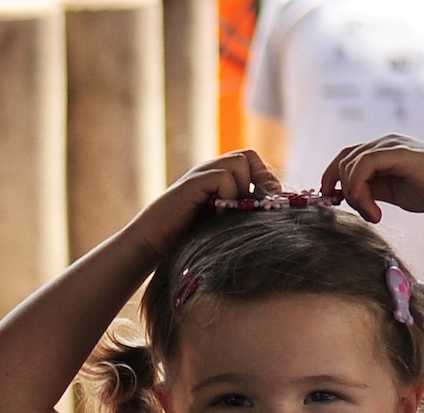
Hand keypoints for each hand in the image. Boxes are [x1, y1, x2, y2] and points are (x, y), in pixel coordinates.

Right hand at [130, 149, 282, 257]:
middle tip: (255, 206)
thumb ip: (240, 211)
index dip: (265, 180)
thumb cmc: (184, 240)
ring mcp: (200, 174)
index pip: (252, 162)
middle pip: (248, 155)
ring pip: (239, 161)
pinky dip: (228, 195)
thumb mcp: (221, 223)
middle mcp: (209, 170)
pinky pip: (224, 177)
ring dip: (243, 188)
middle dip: (259, 180)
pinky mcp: (193, 183)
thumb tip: (273, 209)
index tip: (268, 205)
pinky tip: (217, 215)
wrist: (149, 245)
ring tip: (231, 212)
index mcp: (217, 177)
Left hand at [321, 135, 423, 223]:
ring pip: (351, 164)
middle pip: (343, 159)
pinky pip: (363, 165)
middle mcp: (387, 142)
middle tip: (358, 213)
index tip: (333, 204)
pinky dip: (360, 190)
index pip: (345, 157)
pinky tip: (374, 210)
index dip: (332, 179)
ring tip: (374, 215)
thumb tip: (343, 194)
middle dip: (339, 188)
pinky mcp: (400, 153)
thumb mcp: (391, 192)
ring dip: (355, 196)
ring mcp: (393, 145)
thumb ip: (369, 189)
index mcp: (384, 150)